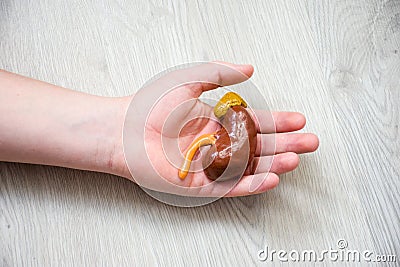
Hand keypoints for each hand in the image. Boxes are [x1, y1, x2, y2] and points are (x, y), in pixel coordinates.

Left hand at [119, 62, 318, 196]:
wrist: (123, 130)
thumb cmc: (151, 106)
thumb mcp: (190, 80)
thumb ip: (220, 74)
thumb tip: (249, 68)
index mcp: (217, 122)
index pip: (255, 124)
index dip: (278, 122)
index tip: (298, 120)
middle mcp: (217, 144)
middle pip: (259, 147)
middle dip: (286, 145)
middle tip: (310, 143)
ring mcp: (210, 166)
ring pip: (249, 168)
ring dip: (273, 165)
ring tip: (295, 159)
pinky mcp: (199, 185)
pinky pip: (230, 186)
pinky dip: (251, 184)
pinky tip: (271, 179)